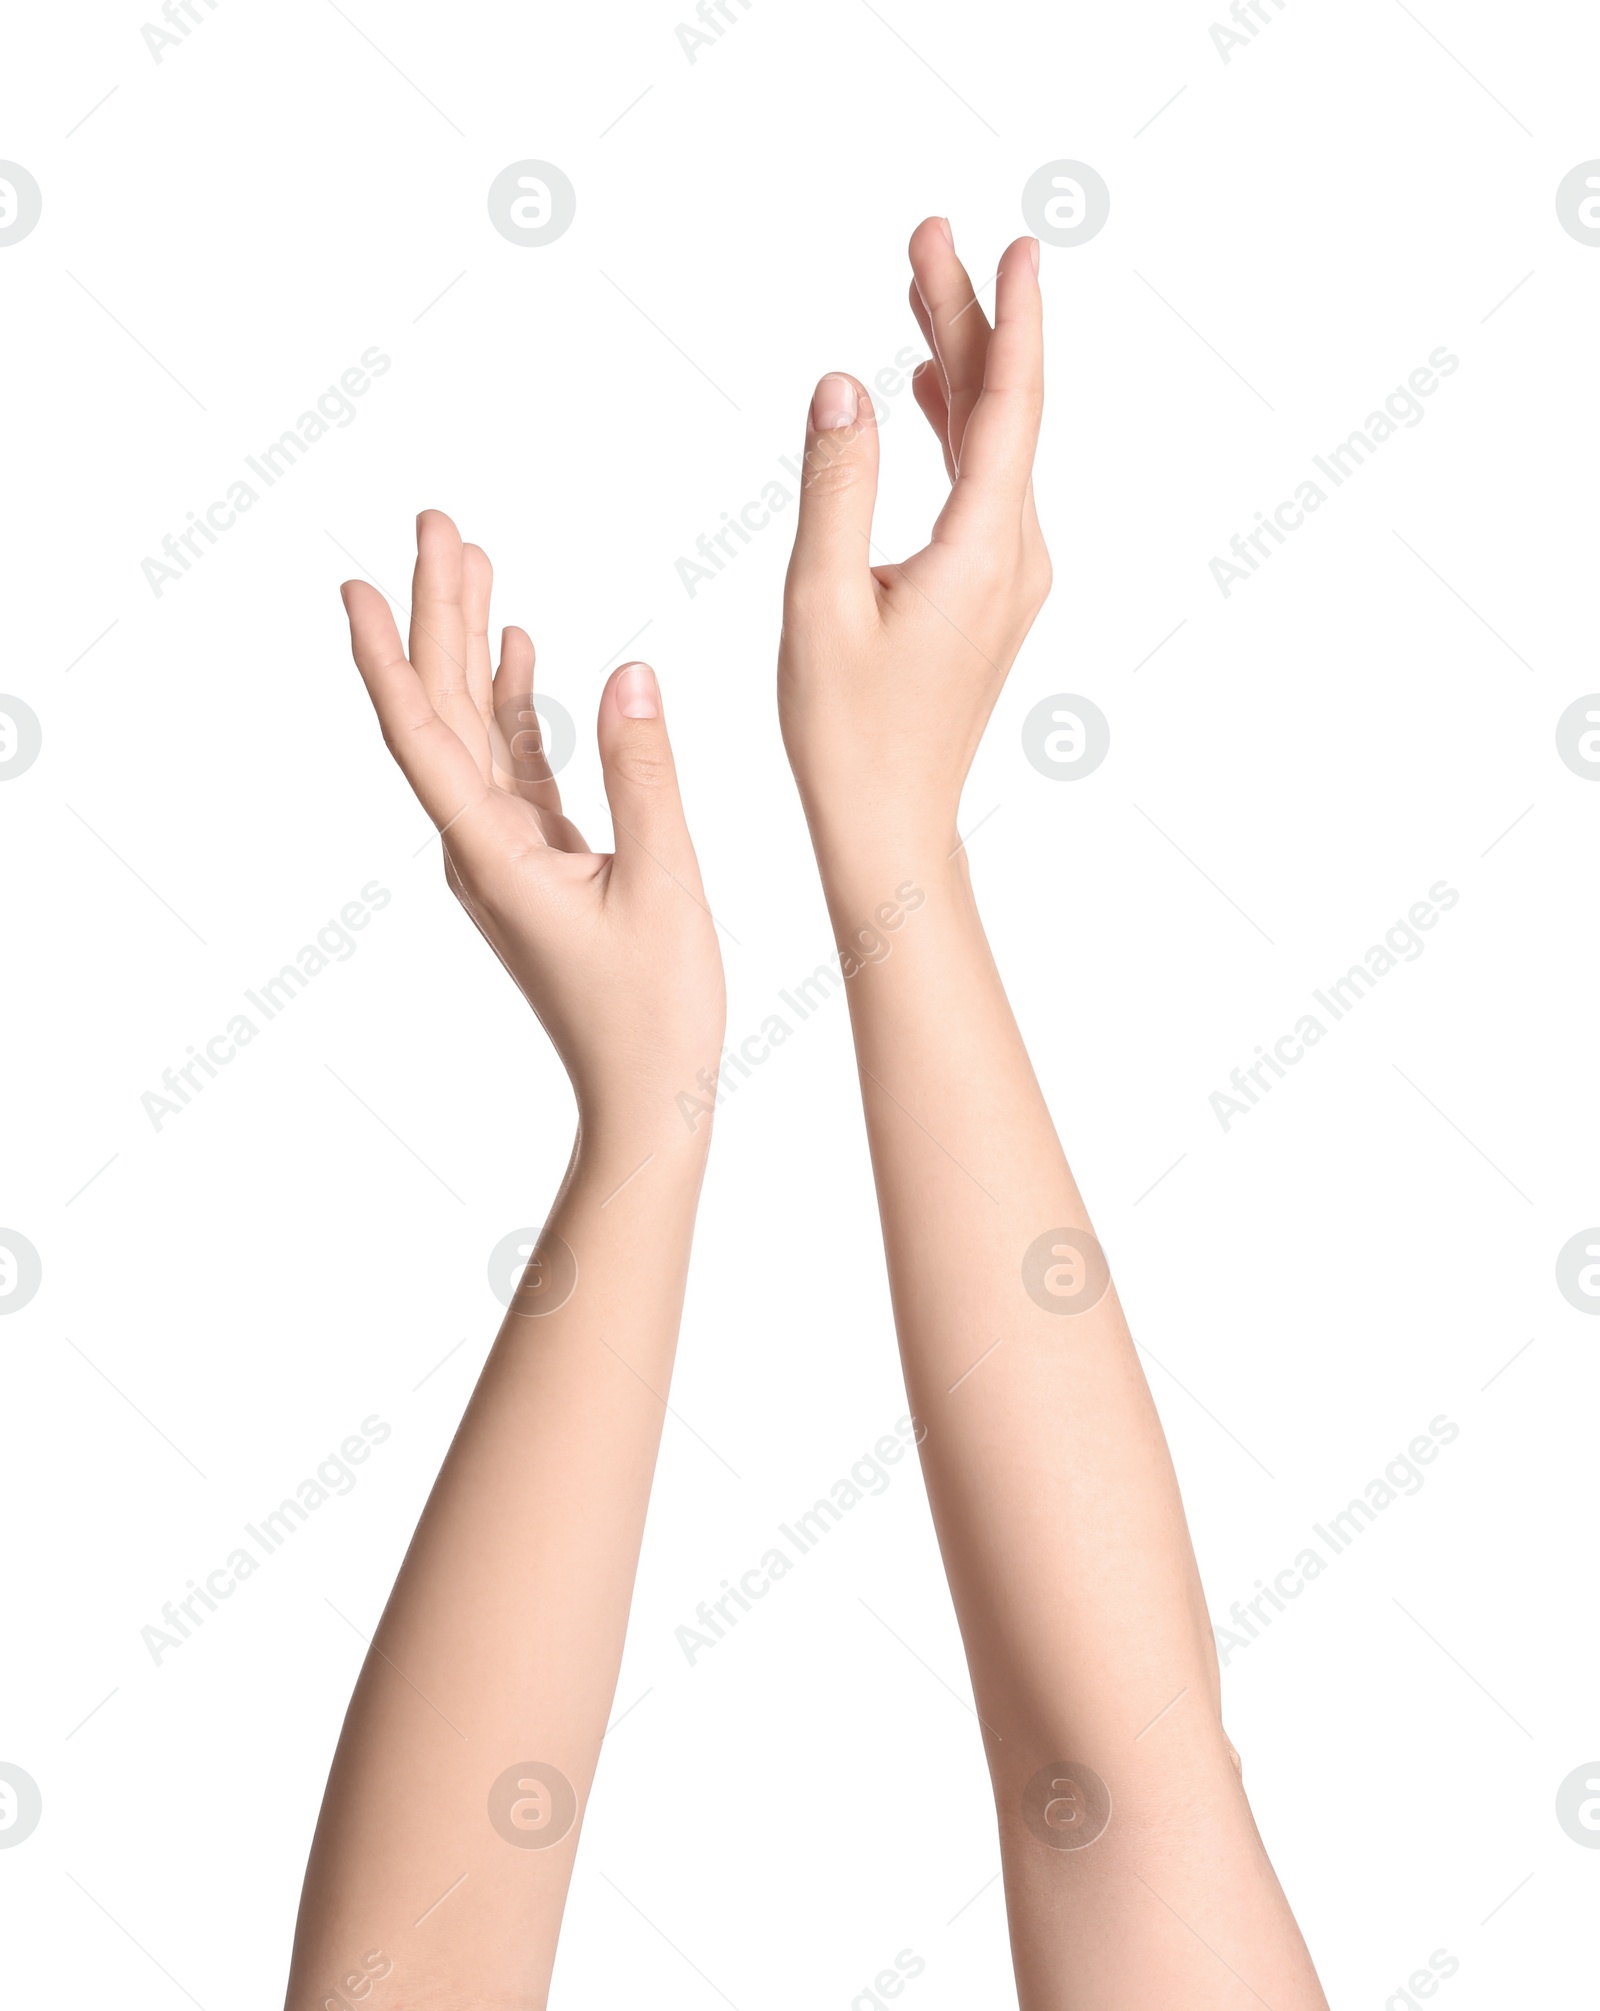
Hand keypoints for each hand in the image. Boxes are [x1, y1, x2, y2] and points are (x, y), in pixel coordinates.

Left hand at [341, 510, 724, 1143]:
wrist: (646, 1094)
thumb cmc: (654, 1012)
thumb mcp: (663, 887)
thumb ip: (645, 777)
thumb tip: (630, 674)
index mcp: (491, 854)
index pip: (422, 733)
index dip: (389, 651)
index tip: (362, 578)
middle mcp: (480, 846)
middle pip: (442, 710)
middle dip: (435, 612)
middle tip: (438, 523)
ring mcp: (506, 853)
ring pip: (475, 729)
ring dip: (472, 645)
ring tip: (473, 561)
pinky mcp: (540, 861)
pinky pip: (513, 764)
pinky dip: (514, 703)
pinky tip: (521, 653)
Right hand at [778, 223, 1049, 870]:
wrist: (891, 823)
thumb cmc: (850, 733)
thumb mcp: (820, 601)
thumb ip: (837, 485)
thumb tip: (845, 385)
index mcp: (985, 551)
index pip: (1011, 407)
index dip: (1010, 318)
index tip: (1013, 245)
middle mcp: (1016, 556)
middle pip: (1003, 413)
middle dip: (965, 320)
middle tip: (927, 237)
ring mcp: (1009, 577)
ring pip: (993, 447)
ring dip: (958, 369)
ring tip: (919, 292)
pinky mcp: (989, 595)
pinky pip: (983, 487)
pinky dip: (958, 429)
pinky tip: (927, 393)